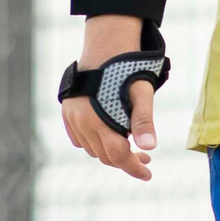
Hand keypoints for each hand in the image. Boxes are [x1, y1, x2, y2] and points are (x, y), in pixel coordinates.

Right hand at [59, 16, 159, 180]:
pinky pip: (79, 138)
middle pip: (105, 155)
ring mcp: (73, 118)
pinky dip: (94, 143)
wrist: (104, 46)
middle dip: (126, 161)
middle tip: (146, 159)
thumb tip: (150, 148)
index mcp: (100, 121)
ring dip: (110, 152)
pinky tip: (108, 137)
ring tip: (130, 147)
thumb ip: (144, 121)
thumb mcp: (141, 93)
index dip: (134, 168)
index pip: (118, 156)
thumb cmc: (127, 69)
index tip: (148, 174)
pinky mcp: (68, 112)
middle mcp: (82, 123)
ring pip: (92, 149)